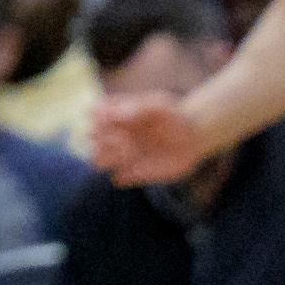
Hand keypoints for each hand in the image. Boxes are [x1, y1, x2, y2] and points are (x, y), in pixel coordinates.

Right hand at [82, 86, 213, 188]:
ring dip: (107, 159)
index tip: (116, 120)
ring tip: (129, 155)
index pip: (92, 116)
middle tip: (125, 140)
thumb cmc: (173, 115)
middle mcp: (116, 136)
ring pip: (97, 162)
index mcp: (117, 116)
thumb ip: (137, 107)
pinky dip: (123, 176)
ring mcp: (125, 156)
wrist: (193, 136)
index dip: (97, 119)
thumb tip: (115, 115)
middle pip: (90, 141)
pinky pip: (118, 180)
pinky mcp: (137, 173)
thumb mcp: (159, 104)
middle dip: (102, 141)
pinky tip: (139, 168)